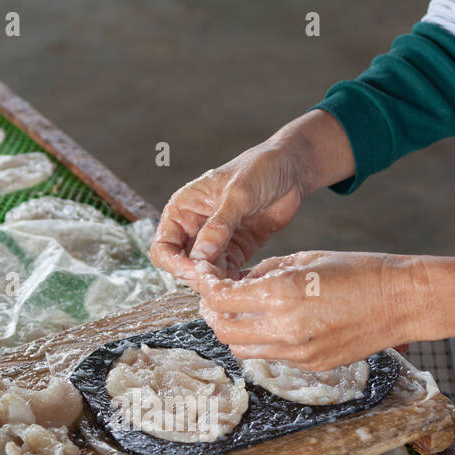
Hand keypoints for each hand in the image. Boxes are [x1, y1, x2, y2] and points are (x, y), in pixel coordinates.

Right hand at [150, 111, 353, 283]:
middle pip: (182, 264)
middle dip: (197, 276)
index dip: (175, 263)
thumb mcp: (237, 195)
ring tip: (232, 286)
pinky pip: (226, 273)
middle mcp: (194, 227)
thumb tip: (200, 257)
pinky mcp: (235, 251)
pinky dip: (231, 281)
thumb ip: (219, 227)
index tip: (197, 271)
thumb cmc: (260, 169)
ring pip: (204, 272)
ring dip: (215, 281)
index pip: (163, 246)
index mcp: (183, 209)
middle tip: (218, 282)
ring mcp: (215, 241)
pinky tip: (242, 285)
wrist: (291, 169)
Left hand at [199, 253, 454, 369]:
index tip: (205, 278)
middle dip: (212, 311)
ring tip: (241, 310)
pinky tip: (271, 323)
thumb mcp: (306, 258)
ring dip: (233, 330)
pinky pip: (270, 356)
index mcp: (282, 293)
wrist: (402, 301)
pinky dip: (260, 341)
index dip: (206, 287)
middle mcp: (286, 328)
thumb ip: (264, 271)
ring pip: (241, 348)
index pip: (221, 298)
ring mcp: (298, 352)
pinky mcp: (310, 365)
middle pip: (223, 328)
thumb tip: (233, 281)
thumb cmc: (358, 270)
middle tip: (215, 295)